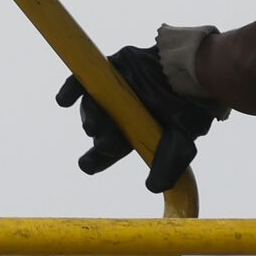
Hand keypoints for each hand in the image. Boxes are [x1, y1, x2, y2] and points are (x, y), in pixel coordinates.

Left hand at [54, 43, 215, 192]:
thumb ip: (168, 163)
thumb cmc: (189, 107)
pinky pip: (83, 78)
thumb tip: (154, 188)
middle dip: (98, 138)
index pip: (109, 148)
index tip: (87, 166)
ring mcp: (112, 88)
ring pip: (91, 105)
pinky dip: (70, 89)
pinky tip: (63, 100)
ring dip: (89, 117)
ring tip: (93, 127)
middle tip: (103, 145)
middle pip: (99, 127)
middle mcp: (119, 110)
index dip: (95, 159)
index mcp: (132, 130)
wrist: (192, 70)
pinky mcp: (109, 68)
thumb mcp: (182, 140)